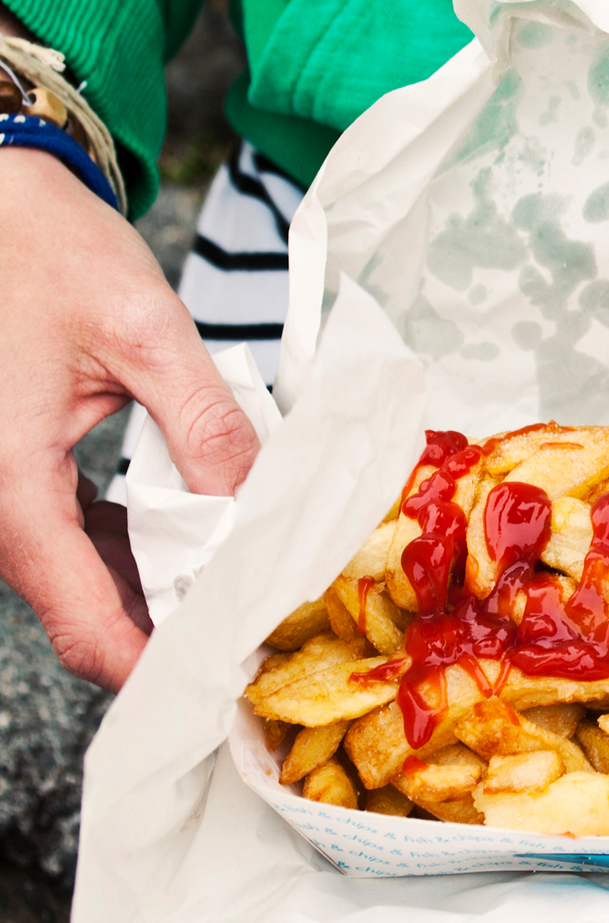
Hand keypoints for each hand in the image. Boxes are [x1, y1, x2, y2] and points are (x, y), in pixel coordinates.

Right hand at [0, 148, 259, 688]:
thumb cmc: (48, 251)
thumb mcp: (146, 333)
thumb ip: (207, 428)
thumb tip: (260, 510)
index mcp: (7, 486)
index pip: (88, 628)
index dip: (167, 665)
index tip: (241, 671)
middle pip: (89, 617)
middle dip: (177, 627)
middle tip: (267, 624)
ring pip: (82, 586)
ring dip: (160, 588)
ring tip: (246, 575)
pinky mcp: (12, 483)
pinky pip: (72, 544)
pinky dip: (133, 549)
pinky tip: (196, 530)